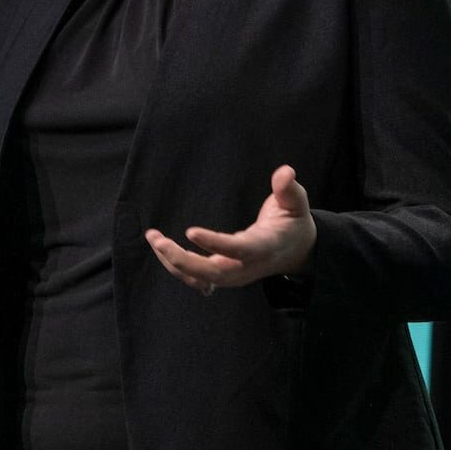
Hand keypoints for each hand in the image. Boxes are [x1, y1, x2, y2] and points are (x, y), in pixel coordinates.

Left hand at [145, 164, 316, 294]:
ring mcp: (235, 275)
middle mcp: (247, 266)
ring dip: (174, 263)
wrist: (296, 252)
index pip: (238, 249)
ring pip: (201, 278)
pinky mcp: (225, 275)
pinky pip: (198, 278)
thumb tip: (286, 171)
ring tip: (153, 239)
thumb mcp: (297, 204)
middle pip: (213, 273)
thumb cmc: (293, 224)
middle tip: (158, 241)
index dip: (215, 243)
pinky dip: (177, 267)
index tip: (190, 231)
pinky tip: (161, 249)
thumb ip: (289, 189)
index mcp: (264, 247)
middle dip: (184, 260)